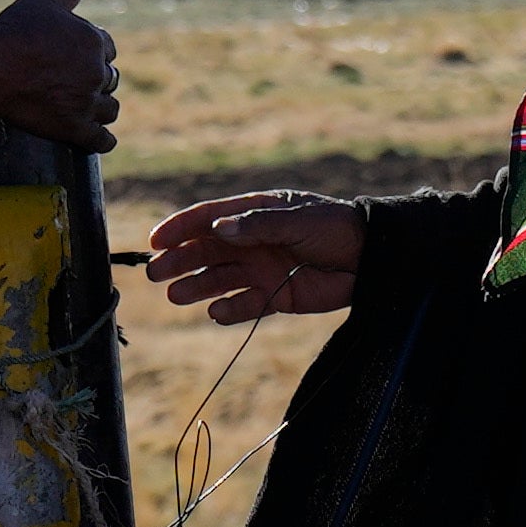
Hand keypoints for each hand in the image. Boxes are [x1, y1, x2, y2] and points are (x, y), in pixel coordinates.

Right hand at [0, 0, 121, 150]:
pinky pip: (100, 140)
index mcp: (92, 41)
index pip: (107, 48)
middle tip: (80, 83)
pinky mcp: (74, 128)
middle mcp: (95, 72)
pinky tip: (101, 140)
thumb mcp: (39, 2)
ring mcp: (86, 102)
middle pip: (109, 78)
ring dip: (103, 109)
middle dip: (97, 80)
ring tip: (93, 110)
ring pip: (109, 109)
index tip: (83, 57)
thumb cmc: (13, 32)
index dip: (95, 52)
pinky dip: (102, 141)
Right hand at [143, 190, 367, 323]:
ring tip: (175, 295)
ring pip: (220, 279)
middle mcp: (253, 241)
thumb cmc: (334, 227)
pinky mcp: (276, 296)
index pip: (208, 218)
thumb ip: (257, 225)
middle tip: (154, 272)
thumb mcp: (296, 219)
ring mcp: (262, 269)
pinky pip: (245, 304)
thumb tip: (218, 230)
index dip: (180, 228)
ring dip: (197, 287)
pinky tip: (215, 312)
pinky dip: (229, 310)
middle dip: (180, 260)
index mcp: (254, 213)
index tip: (155, 240)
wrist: (371, 259)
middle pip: (206, 251)